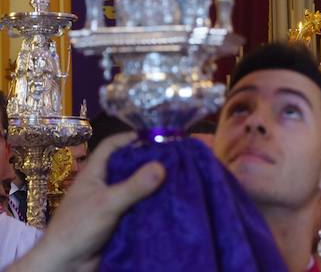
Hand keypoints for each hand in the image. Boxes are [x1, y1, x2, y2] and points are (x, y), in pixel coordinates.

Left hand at [10, 133, 165, 271]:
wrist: (65, 265)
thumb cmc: (77, 228)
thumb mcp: (106, 204)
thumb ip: (133, 186)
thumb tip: (162, 166)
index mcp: (94, 174)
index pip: (111, 146)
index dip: (130, 138)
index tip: (156, 136)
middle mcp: (103, 185)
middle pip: (128, 165)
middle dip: (149, 160)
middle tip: (175, 157)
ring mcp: (111, 203)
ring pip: (136, 187)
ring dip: (154, 183)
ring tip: (179, 176)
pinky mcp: (120, 220)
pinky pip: (140, 206)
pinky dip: (153, 203)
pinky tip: (170, 200)